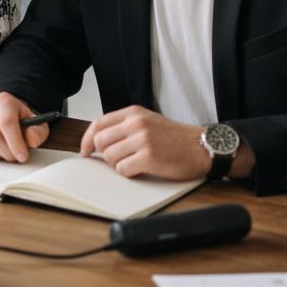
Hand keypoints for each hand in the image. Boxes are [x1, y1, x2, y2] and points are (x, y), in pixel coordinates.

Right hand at [0, 92, 49, 162]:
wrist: (4, 117)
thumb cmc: (20, 122)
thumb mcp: (35, 125)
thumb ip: (37, 132)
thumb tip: (32, 141)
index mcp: (4, 100)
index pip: (6, 122)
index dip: (15, 142)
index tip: (22, 157)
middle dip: (7, 152)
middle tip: (15, 158)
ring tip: (4, 152)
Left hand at [78, 105, 205, 179]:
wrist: (201, 146)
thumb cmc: (175, 138)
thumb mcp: (148, 121)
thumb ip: (125, 126)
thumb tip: (98, 140)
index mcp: (133, 113)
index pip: (98, 123)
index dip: (87, 139)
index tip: (85, 151)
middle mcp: (136, 123)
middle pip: (100, 142)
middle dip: (105, 154)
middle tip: (118, 159)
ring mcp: (142, 140)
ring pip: (109, 157)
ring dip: (118, 164)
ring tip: (135, 162)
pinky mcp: (148, 157)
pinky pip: (122, 169)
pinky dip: (129, 173)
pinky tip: (142, 169)